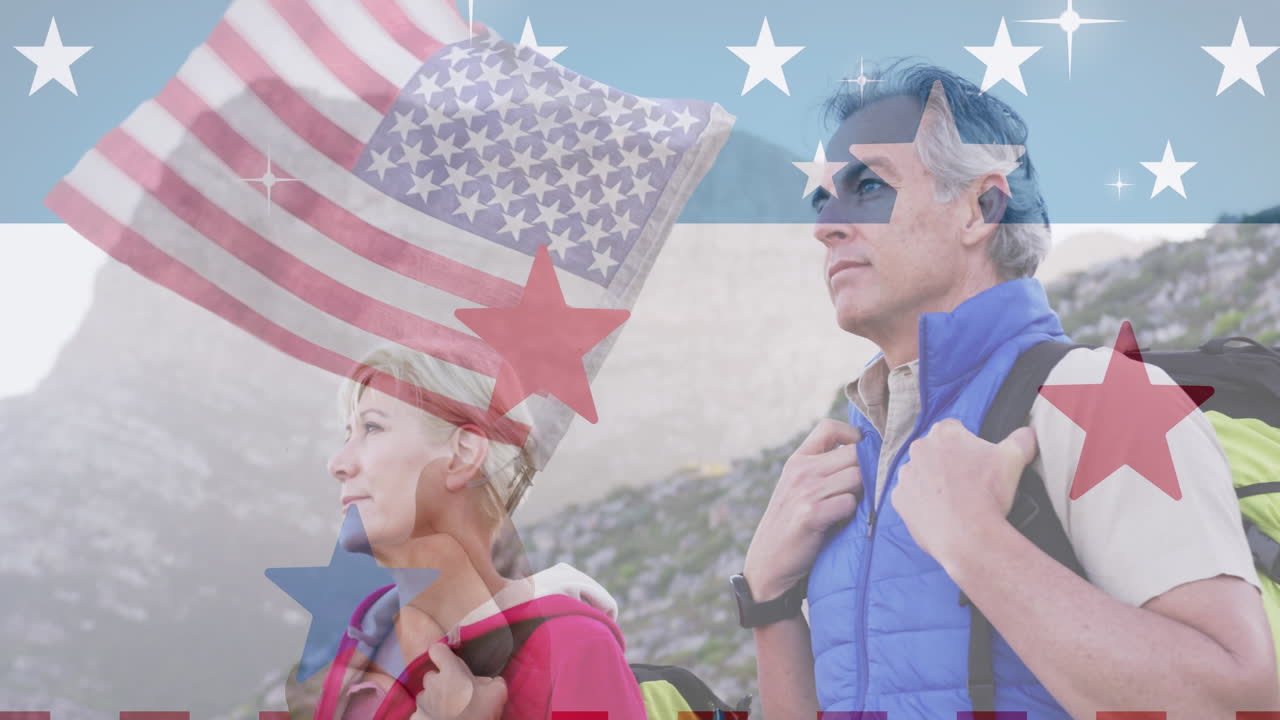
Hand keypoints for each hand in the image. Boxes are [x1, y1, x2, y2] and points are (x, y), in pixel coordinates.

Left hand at [412, 644, 506, 719]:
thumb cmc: (478, 714)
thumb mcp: (497, 693)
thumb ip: (492, 681)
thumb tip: (487, 682)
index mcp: (450, 672)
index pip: (437, 650)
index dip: (443, 655)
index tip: (450, 664)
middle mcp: (431, 683)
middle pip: (432, 676)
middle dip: (441, 683)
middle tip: (457, 696)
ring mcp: (421, 702)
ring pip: (426, 696)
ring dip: (435, 701)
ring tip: (450, 713)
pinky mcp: (415, 718)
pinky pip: (421, 713)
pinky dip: (429, 717)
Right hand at [744, 419, 862, 601]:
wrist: (769, 563)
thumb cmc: (793, 526)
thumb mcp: (799, 489)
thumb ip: (823, 469)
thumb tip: (867, 455)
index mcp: (797, 460)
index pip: (829, 427)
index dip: (853, 435)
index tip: (861, 454)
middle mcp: (800, 471)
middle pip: (853, 454)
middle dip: (865, 472)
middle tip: (862, 493)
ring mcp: (804, 491)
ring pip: (856, 477)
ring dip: (861, 495)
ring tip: (850, 510)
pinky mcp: (811, 514)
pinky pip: (850, 503)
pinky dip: (853, 515)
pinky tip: (842, 524)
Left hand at [892, 419, 1037, 569]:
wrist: (968, 536)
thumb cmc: (989, 494)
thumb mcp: (1014, 459)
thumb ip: (1022, 439)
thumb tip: (1029, 433)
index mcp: (944, 433)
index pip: (954, 430)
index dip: (967, 446)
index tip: (977, 463)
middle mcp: (919, 449)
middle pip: (935, 451)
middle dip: (948, 463)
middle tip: (968, 484)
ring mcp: (906, 475)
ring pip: (921, 474)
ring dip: (933, 483)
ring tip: (955, 501)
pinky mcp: (899, 498)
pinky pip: (911, 497)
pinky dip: (923, 503)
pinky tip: (940, 513)